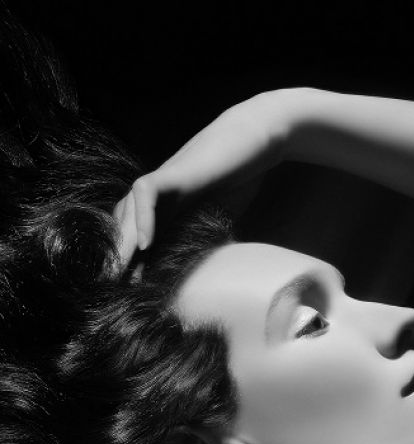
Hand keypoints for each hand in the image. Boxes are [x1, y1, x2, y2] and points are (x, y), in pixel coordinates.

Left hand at [112, 89, 306, 271]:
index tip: (130, 290)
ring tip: (120, 274)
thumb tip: (214, 274)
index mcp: (170, 206)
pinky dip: (144, 219)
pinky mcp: (174, 171)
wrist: (258, 139)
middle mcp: (159, 194)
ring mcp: (164, 181)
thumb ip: (210, 236)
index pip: (139, 235)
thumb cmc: (243, 175)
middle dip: (118, 257)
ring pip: (130, 210)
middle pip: (127, 226)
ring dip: (123, 244)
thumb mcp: (224, 216)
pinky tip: (146, 244)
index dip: (133, 261)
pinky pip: (147, 192)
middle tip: (111, 288)